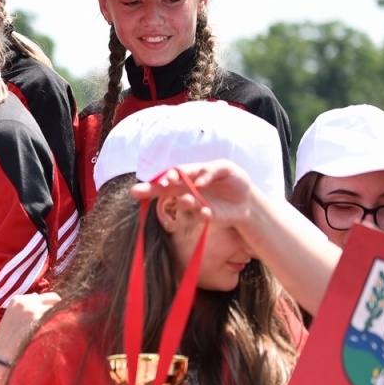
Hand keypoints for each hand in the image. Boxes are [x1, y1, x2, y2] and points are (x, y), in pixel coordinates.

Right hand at [0, 292, 60, 364]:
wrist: (2, 359)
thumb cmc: (6, 342)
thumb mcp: (11, 319)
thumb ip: (25, 307)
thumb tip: (38, 297)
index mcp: (17, 300)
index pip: (42, 296)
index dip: (48, 307)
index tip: (48, 318)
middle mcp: (27, 302)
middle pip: (54, 298)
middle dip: (58, 309)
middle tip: (57, 323)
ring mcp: (36, 312)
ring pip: (60, 310)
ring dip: (60, 320)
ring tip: (54, 333)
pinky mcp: (44, 323)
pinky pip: (62, 321)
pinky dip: (63, 328)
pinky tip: (56, 337)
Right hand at [132, 163, 253, 228]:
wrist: (248, 201)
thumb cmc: (234, 180)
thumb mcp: (226, 168)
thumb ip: (211, 170)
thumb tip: (198, 182)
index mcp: (190, 174)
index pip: (173, 173)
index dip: (167, 176)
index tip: (168, 180)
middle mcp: (186, 189)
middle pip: (164, 189)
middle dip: (149, 190)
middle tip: (135, 192)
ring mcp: (193, 203)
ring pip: (180, 203)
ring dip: (183, 202)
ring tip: (189, 201)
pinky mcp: (202, 216)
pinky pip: (197, 216)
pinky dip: (201, 214)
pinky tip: (207, 213)